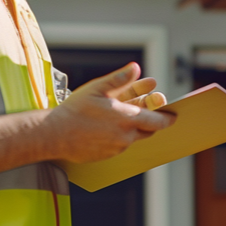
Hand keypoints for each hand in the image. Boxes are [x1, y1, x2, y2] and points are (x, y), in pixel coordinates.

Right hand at [44, 63, 175, 163]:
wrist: (54, 135)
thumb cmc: (75, 109)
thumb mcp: (97, 89)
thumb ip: (119, 79)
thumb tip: (136, 68)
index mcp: (127, 119)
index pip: (159, 121)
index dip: (167, 117)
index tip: (171, 113)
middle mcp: (126, 136)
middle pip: (149, 130)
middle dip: (149, 120)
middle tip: (144, 109)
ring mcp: (117, 148)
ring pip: (133, 138)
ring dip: (132, 127)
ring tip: (118, 116)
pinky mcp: (108, 156)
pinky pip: (120, 145)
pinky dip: (119, 136)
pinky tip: (104, 128)